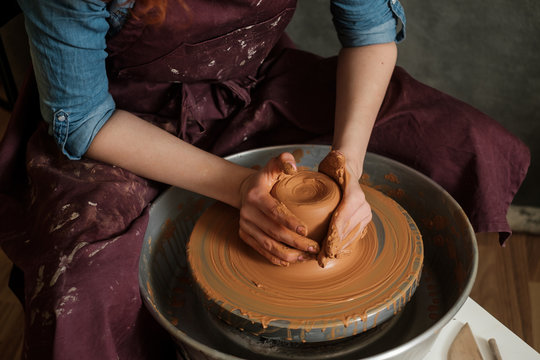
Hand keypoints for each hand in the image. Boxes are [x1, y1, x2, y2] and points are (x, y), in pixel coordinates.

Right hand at [238, 152, 319, 265]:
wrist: (245, 189)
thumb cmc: (266, 179)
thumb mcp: (274, 165)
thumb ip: (284, 161)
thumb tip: (293, 166)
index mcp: (255, 195)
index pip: (275, 211)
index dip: (290, 222)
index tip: (306, 230)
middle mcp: (247, 212)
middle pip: (274, 232)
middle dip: (295, 242)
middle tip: (314, 248)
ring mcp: (245, 226)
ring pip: (268, 245)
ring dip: (288, 254)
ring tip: (306, 258)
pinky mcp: (244, 235)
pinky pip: (261, 250)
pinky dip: (276, 258)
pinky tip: (291, 261)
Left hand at [317, 150, 371, 266]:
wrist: (347, 171)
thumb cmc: (335, 168)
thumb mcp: (333, 164)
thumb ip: (334, 162)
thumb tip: (333, 156)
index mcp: (355, 194)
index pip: (343, 217)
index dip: (334, 233)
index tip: (324, 246)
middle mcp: (364, 206)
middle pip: (347, 230)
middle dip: (334, 246)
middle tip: (321, 259)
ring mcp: (365, 215)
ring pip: (351, 236)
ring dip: (338, 250)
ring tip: (325, 261)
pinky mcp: (363, 222)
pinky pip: (354, 237)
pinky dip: (344, 247)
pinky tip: (334, 255)